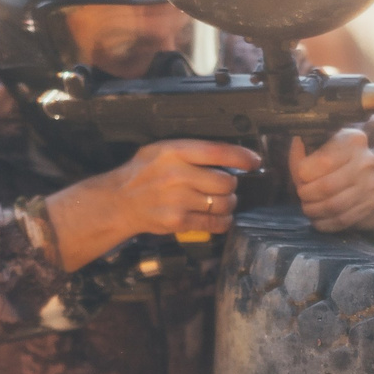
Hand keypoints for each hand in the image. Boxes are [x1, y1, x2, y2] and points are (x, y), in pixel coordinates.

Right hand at [43, 139, 261, 270]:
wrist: (119, 201)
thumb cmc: (143, 173)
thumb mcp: (161, 150)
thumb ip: (191, 151)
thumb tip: (230, 155)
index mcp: (174, 151)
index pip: (218, 151)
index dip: (242, 156)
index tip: (254, 162)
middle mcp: (177, 174)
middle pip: (225, 181)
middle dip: (231, 185)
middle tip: (225, 186)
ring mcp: (178, 200)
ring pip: (224, 203)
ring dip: (228, 203)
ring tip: (220, 201)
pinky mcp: (178, 221)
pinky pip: (215, 223)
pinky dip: (223, 221)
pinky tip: (218, 216)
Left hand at [291, 127, 373, 232]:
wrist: (367, 177)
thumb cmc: (336, 161)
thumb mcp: (321, 148)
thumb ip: (304, 152)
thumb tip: (297, 148)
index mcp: (353, 141)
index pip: (324, 161)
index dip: (304, 172)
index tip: (299, 176)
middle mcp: (366, 161)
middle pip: (327, 186)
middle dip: (307, 194)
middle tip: (301, 195)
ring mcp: (372, 184)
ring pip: (334, 206)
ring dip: (314, 210)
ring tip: (307, 208)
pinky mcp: (372, 204)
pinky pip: (343, 220)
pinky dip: (324, 223)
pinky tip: (317, 219)